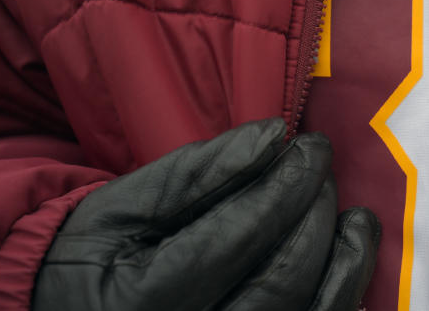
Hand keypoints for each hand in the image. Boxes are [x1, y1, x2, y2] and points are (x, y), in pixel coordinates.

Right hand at [32, 118, 379, 310]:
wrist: (72, 310)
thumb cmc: (94, 255)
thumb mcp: (124, 204)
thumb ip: (199, 171)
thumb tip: (272, 136)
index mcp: (143, 301)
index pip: (238, 236)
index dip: (286, 185)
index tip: (310, 145)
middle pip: (280, 279)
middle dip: (314, 212)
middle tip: (322, 167)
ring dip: (345, 260)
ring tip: (356, 216)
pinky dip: (342, 296)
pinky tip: (349, 259)